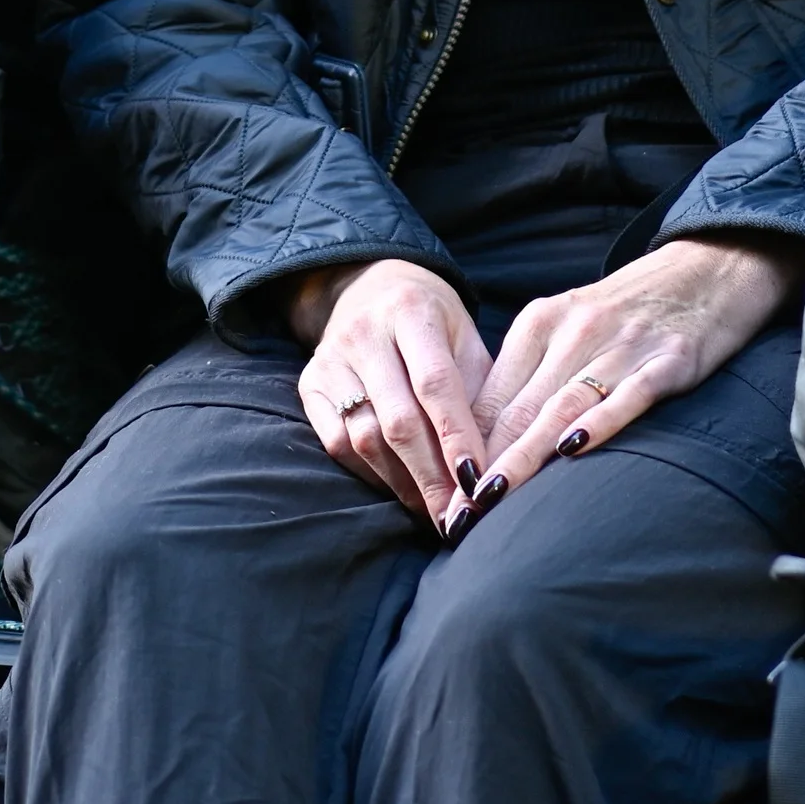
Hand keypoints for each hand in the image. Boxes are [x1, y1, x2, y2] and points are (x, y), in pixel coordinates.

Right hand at [294, 258, 491, 527]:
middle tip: (457, 515)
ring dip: (402, 482)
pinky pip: (336, 442)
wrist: (370, 288)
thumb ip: (480, 391)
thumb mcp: (465, 338)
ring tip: (434, 509)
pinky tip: (398, 488)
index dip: (457, 436)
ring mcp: (330, 358)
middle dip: (432, 475)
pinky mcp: (309, 383)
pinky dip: (370, 473)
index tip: (478, 480)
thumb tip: (496, 460)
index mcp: (412, 310)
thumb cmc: (434, 323)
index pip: (436, 383)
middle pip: (398, 419)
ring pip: (364, 437)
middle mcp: (364, 332)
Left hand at [460, 238, 797, 521]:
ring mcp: (622, 345)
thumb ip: (531, 376)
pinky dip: (600, 423)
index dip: (465, 449)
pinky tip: (574, 450)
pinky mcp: (669, 360)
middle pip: (519, 408)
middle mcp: (573, 331)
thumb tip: (486, 443)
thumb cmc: (631, 310)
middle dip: (485, 465)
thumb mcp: (570, 328)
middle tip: (458, 515)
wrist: (711, 265)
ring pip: (562, 407)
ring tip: (495, 498)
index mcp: (540, 322)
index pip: (491, 397)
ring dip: (525, 456)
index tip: (445, 496)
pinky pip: (629, 396)